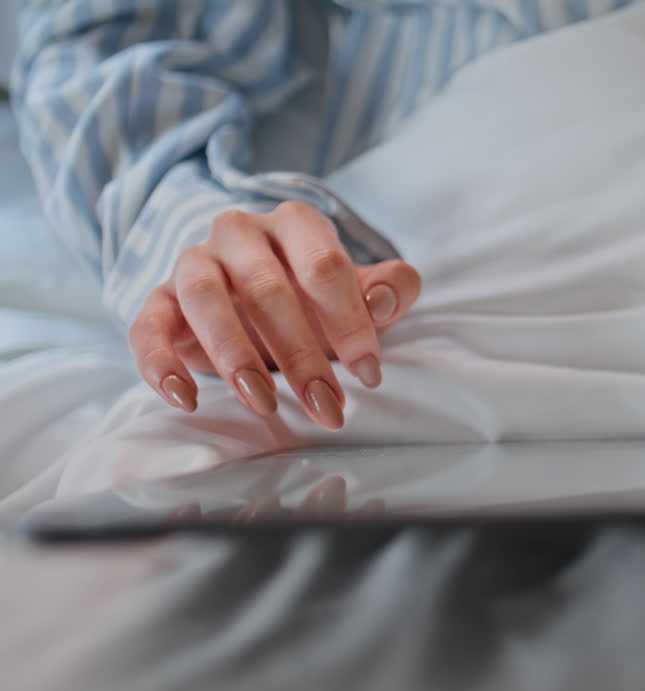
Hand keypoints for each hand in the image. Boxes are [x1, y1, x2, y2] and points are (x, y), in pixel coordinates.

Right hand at [129, 202, 421, 429]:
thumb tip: (385, 299)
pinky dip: (159, 363)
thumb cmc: (319, 298)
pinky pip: (147, 326)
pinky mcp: (159, 300)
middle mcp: (239, 233)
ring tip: (265, 405)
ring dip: (235, 357)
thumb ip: (393, 288)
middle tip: (327, 407)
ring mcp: (194, 263)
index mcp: (295, 223)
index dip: (350, 322)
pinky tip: (185, 399)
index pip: (325, 265)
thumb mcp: (363, 293)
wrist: (259, 302)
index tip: (369, 375)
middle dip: (301, 355)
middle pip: (267, 288)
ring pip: (204, 299)